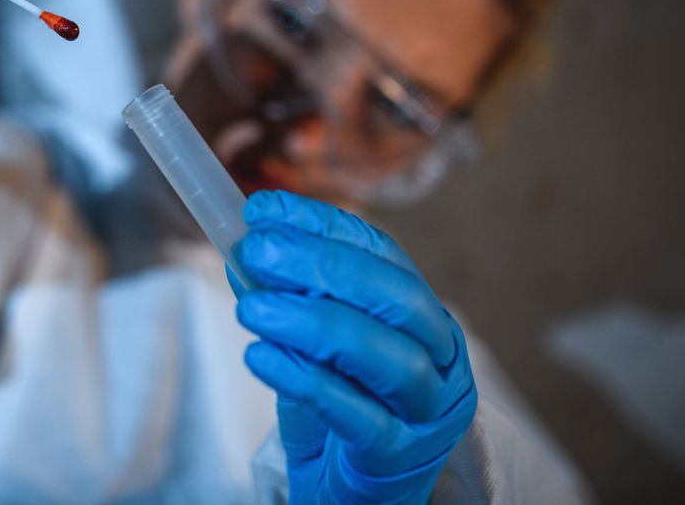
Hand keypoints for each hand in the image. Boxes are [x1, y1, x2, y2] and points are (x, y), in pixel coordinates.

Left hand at [233, 190, 476, 503]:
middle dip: (324, 264)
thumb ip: (288, 300)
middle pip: (396, 297)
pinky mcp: (398, 459)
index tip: (263, 208)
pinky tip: (261, 357)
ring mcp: (427, 411)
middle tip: (257, 249)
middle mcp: (440, 359)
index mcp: (423, 318)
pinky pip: (356, 416)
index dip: (322, 225)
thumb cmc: (338, 413)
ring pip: (386, 356)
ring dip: (313, 322)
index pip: (383, 254)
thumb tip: (244, 250)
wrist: (353, 496)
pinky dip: (306, 380)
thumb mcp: (311, 347)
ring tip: (251, 307)